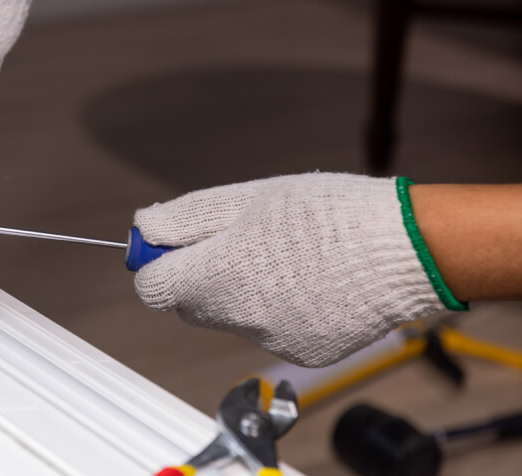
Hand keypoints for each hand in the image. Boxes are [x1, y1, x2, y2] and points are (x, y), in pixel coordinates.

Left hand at [133, 173, 454, 366]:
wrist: (407, 248)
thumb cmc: (328, 214)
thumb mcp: (248, 198)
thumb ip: (187, 218)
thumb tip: (143, 230)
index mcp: (218, 274)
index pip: (152, 288)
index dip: (156, 264)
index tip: (171, 245)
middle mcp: (238, 316)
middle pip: (190, 304)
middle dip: (200, 275)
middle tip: (238, 241)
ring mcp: (270, 339)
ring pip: (231, 317)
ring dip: (240, 291)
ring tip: (286, 257)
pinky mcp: (301, 351)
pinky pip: (269, 331)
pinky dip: (278, 309)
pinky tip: (311, 282)